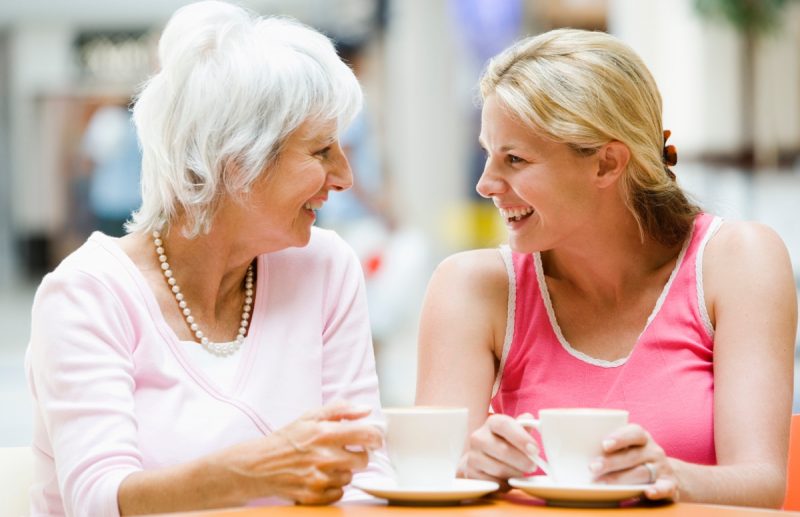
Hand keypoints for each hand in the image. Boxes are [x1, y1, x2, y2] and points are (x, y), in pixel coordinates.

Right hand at [220, 400, 383, 504]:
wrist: (259, 465)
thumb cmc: (288, 439)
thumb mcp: (311, 416)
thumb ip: (341, 410)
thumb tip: (366, 410)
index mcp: (324, 433)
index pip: (366, 435)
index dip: (376, 437)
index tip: (374, 440)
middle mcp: (323, 457)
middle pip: (363, 460)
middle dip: (357, 455)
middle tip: (343, 451)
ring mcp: (318, 479)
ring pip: (349, 477)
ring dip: (342, 471)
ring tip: (324, 464)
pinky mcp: (313, 496)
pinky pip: (338, 493)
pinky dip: (333, 487)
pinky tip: (319, 477)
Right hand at [460, 413, 538, 485]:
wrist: (480, 458)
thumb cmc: (503, 443)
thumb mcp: (514, 432)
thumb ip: (523, 426)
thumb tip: (529, 418)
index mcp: (491, 423)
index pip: (504, 425)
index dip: (521, 437)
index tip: (535, 450)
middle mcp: (478, 437)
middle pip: (503, 450)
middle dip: (522, 461)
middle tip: (533, 466)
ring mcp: (473, 456)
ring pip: (499, 468)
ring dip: (515, 473)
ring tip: (520, 471)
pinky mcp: (471, 473)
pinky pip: (493, 482)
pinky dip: (505, 483)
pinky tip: (508, 478)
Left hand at [590, 423, 677, 500]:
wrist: (666, 476)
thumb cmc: (633, 460)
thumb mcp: (624, 450)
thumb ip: (603, 449)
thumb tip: (565, 454)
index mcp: (641, 438)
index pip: (633, 432)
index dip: (619, 437)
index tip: (604, 444)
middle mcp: (653, 451)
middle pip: (632, 455)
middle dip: (611, 461)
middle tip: (592, 467)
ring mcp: (662, 468)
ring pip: (642, 472)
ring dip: (622, 478)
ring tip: (604, 484)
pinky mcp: (670, 485)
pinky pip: (665, 488)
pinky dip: (658, 490)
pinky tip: (648, 493)